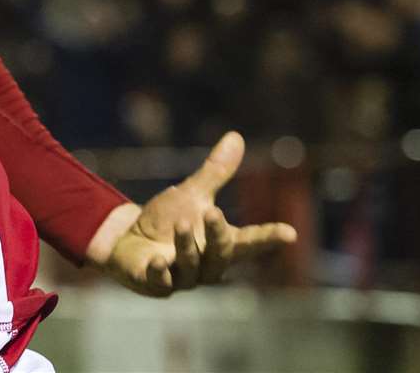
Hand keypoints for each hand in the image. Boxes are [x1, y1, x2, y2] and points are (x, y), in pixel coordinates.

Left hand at [92, 131, 295, 296]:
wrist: (129, 243)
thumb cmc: (167, 222)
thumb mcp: (192, 194)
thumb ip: (215, 173)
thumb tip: (236, 136)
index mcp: (220, 243)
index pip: (250, 242)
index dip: (269, 238)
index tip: (290, 233)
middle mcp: (207, 265)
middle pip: (221, 254)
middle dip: (218, 235)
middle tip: (213, 212)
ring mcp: (181, 277)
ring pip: (192, 267)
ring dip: (186, 246)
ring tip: (179, 223)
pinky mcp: (154, 283)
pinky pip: (160, 282)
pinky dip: (159, 272)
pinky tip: (157, 260)